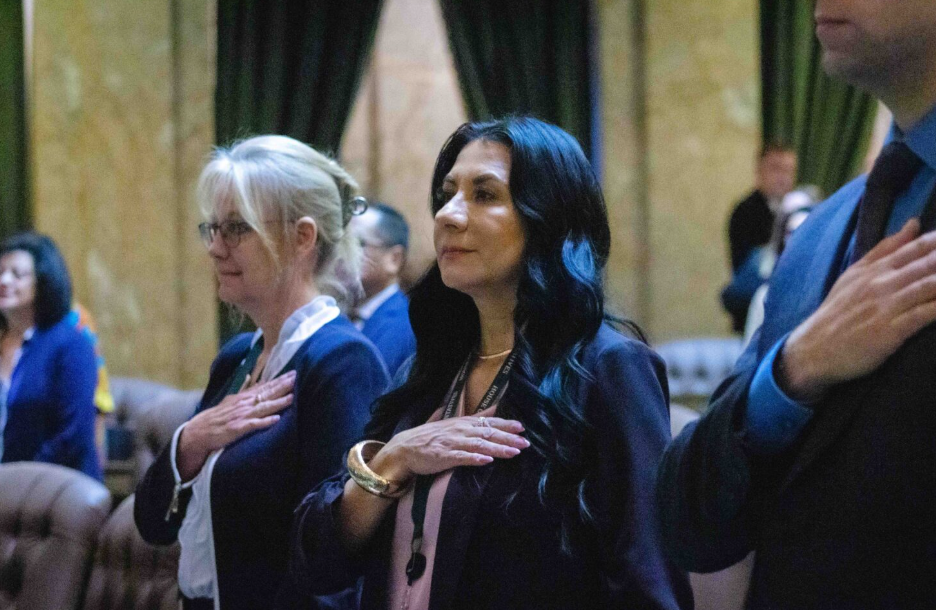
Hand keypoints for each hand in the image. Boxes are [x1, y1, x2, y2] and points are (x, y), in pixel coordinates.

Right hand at [177, 371, 295, 480]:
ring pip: (263, 407)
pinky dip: (265, 422)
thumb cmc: (217, 417)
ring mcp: (241, 416)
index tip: (293, 373)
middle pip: (267, 394)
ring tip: (292, 397)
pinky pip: (253, 425)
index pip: (265, 386)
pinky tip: (276, 419)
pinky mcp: (238, 428)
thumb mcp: (230, 400)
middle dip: (283, 386)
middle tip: (297, 378)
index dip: (279, 380)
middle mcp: (244, 404)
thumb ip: (244, 390)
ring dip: (278, 402)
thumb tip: (252, 378)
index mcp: (243, 398)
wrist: (198, 431)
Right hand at [368, 416, 528, 482]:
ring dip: (497, 449)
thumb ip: (471, 417)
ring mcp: (451, 443)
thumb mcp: (450, 423)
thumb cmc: (427, 438)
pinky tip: (487, 460)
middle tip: (525, 443)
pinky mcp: (443, 456)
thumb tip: (490, 408)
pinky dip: (475, 458)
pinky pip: (462, 457)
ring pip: (479, 444)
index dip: (505, 424)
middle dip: (508, 438)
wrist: (403, 449)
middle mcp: (459, 430)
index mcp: (461, 423)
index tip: (521, 427)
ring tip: (514, 453)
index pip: (487, 421)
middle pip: (487, 433)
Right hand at [779, 219, 935, 400]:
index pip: (918, 246)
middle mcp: (881, 283)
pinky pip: (925, 314)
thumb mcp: (854, 276)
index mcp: (874, 269)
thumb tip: (913, 223)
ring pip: (930, 285)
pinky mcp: (889, 331)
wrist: (812, 351)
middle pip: (929, 263)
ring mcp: (885, 306)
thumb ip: (884, 250)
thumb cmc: (836, 315)